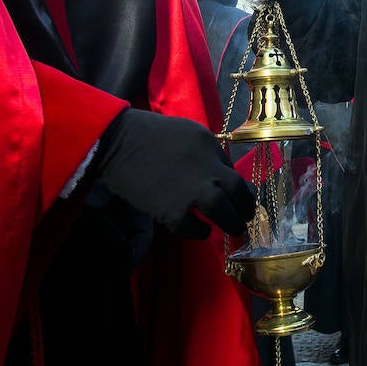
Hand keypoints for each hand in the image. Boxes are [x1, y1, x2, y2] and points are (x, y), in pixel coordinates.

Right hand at [91, 108, 255, 238]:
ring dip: (230, 224)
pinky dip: (198, 231)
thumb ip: (211, 154)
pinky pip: (192, 228)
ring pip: (222, 214)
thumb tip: (222, 174)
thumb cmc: (152, 134)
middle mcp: (208, 171)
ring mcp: (191, 192)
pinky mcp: (172, 210)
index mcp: (212, 150)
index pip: (238, 177)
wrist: (120, 142)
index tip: (246, 202)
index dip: (246, 194)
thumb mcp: (191, 134)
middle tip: (244, 220)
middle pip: (238, 196)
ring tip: (232, 230)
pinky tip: (200, 230)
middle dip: (245, 211)